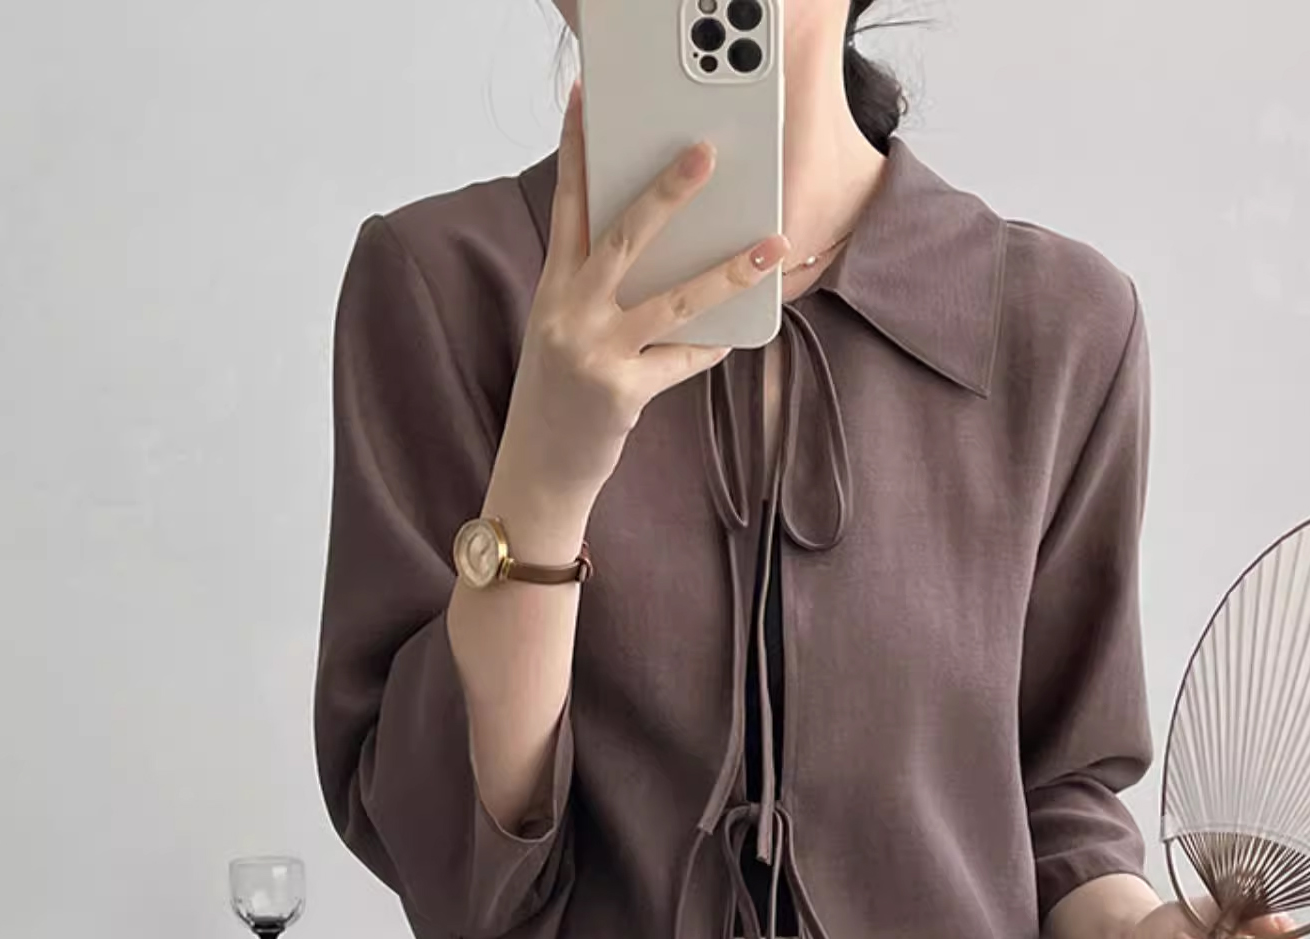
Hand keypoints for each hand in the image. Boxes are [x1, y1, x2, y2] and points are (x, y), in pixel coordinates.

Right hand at [494, 83, 789, 510]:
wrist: (539, 467)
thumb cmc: (559, 393)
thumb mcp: (564, 329)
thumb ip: (597, 287)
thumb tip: (663, 248)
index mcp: (554, 287)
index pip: (568, 205)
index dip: (576, 150)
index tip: (588, 100)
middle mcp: (570, 312)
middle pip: (624, 237)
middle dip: (667, 192)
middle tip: (705, 153)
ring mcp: (595, 352)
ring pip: (672, 299)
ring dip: (728, 270)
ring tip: (771, 246)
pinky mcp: (621, 392)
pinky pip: (682, 359)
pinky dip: (710, 345)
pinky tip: (735, 331)